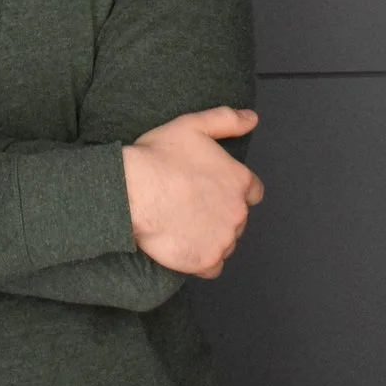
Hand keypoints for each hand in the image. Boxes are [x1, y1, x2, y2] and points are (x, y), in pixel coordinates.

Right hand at [121, 106, 262, 277]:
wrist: (132, 192)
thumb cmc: (159, 158)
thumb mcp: (193, 125)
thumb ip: (228, 120)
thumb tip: (252, 118)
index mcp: (239, 180)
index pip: (253, 191)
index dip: (233, 189)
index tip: (213, 189)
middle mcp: (238, 212)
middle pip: (238, 218)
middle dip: (220, 212)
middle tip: (190, 204)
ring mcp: (224, 239)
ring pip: (226, 242)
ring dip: (211, 236)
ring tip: (182, 223)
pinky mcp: (207, 261)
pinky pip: (213, 267)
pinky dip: (201, 260)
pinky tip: (183, 245)